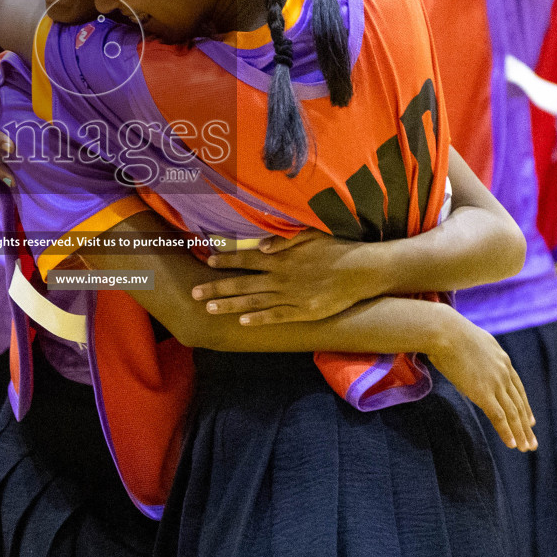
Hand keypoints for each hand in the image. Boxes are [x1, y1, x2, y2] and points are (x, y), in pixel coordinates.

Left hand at [192, 230, 391, 324]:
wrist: (362, 271)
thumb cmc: (337, 249)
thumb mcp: (310, 235)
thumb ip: (284, 240)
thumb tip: (262, 245)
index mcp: (280, 257)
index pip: (246, 258)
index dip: (226, 261)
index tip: (207, 261)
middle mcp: (280, 277)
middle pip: (242, 283)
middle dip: (216, 287)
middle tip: (194, 292)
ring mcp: (290, 296)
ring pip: (253, 302)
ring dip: (230, 305)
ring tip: (209, 308)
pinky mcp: (302, 312)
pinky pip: (275, 317)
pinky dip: (258, 319)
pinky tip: (242, 322)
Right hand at [426, 311, 535, 450]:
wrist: (444, 331)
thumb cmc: (449, 332)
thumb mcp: (472, 341)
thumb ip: (478, 353)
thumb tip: (471, 358)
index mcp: (502, 359)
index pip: (518, 388)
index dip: (525, 406)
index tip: (531, 420)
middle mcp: (504, 373)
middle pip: (519, 403)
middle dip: (526, 425)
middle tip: (532, 441)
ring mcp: (495, 383)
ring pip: (513, 413)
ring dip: (521, 433)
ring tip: (526, 447)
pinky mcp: (483, 393)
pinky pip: (499, 417)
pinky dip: (507, 432)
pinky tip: (512, 444)